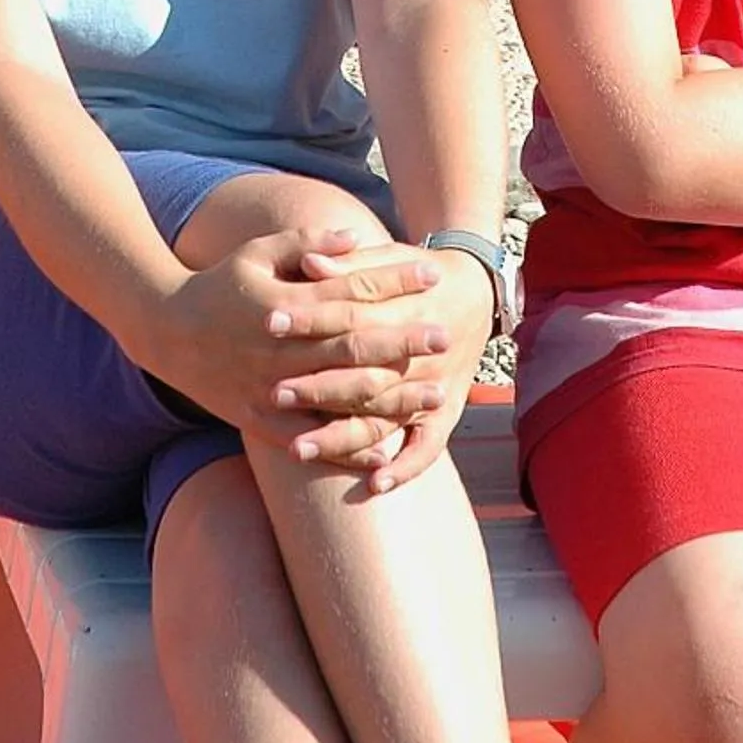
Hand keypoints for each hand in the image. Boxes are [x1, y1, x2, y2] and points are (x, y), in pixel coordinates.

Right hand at [126, 226, 453, 451]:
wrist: (164, 331)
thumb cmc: (218, 283)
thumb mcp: (257, 253)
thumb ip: (305, 242)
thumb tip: (354, 235)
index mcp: (284, 304)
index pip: (350, 290)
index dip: (393, 281)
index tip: (431, 273)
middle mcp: (281, 349)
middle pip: (354, 347)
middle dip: (403, 341)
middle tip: (445, 335)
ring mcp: (271, 388)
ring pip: (340, 398)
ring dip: (391, 399)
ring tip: (433, 397)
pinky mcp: (261, 420)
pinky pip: (312, 439)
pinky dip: (348, 448)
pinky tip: (385, 452)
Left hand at [272, 241, 497, 491]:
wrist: (474, 291)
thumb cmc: (418, 273)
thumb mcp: (388, 258)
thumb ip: (349, 264)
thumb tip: (308, 264)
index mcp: (406, 310)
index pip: (351, 318)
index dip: (310, 320)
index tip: (269, 323)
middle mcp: (421, 355)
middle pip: (364, 377)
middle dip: (317, 388)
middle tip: (273, 394)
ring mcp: (435, 387)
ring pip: (385, 420)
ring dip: (342, 439)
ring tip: (298, 449)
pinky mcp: (446, 412)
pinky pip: (428, 448)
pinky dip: (405, 467)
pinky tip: (375, 483)